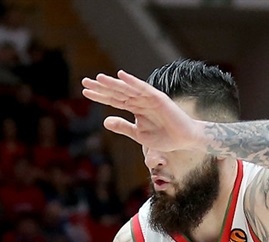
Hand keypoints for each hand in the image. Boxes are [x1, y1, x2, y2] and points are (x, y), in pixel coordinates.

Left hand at [81, 71, 208, 152]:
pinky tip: (122, 76)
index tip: (84, 92)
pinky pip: (143, 89)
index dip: (99, 96)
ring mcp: (148, 98)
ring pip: (127, 89)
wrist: (184, 140)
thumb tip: (104, 121)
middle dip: (101, 87)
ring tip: (98, 78)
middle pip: (117, 92)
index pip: (113, 100)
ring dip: (113, 83)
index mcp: (134, 107)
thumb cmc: (164, 137)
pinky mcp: (158, 98)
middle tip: (84, 81)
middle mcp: (139, 100)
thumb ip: (123, 127)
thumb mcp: (138, 134)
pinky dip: (133, 82)